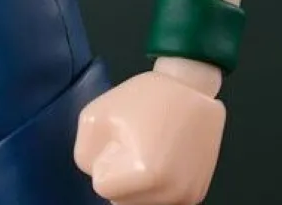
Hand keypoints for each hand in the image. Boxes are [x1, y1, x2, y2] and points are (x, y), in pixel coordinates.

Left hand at [74, 70, 224, 204]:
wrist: (191, 87)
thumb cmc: (143, 96)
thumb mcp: (96, 115)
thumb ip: (85, 154)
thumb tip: (96, 175)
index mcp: (147, 175)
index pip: (103, 187)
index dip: (105, 159)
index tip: (120, 138)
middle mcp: (171, 193)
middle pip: (123, 201)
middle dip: (120, 177)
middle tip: (134, 144)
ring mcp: (187, 196)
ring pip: (142, 203)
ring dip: (137, 185)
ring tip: (149, 150)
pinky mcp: (196, 193)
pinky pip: (162, 200)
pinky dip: (156, 187)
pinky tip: (162, 159)